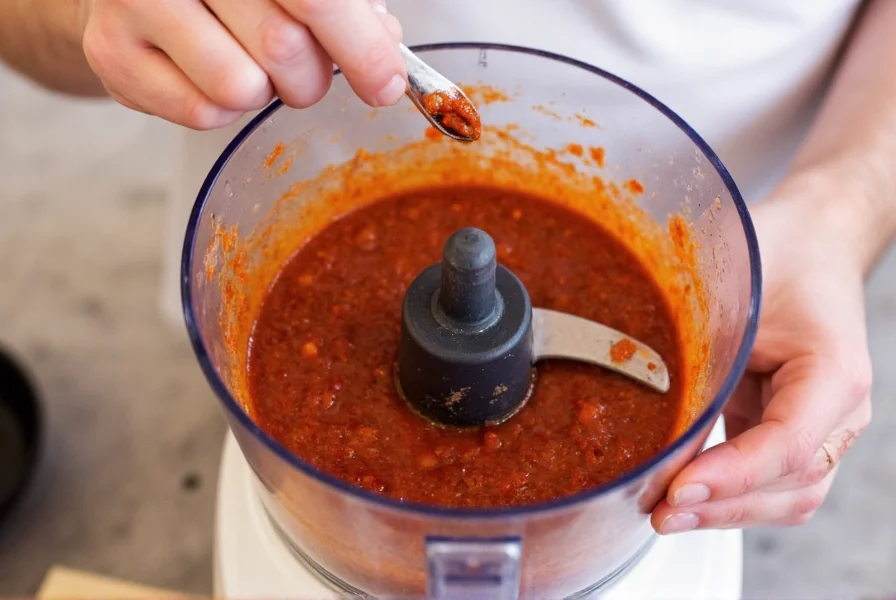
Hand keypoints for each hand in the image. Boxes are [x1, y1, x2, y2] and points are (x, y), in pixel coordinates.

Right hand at [78, 0, 405, 128]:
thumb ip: (347, 6)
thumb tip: (384, 49)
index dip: (363, 49)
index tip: (386, 84)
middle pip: (282, 47)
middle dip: (314, 77)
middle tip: (307, 71)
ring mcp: (137, 1)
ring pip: (241, 87)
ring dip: (265, 92)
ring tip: (249, 66)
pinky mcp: (113, 54)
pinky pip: (203, 113)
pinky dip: (222, 108)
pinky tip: (208, 73)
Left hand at [652, 177, 872, 532]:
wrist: (809, 244)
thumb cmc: (776, 253)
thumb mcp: (734, 288)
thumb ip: (705, 347)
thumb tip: (652, 412)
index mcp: (833, 370)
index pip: (789, 444)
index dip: (732, 474)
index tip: (678, 487)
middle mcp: (839, 409)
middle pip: (793, 485)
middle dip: (723, 507)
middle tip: (660, 512)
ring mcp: (822, 425)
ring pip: (788, 495)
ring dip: (726, 513)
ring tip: (666, 514)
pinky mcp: (793, 428)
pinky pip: (772, 481)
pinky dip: (730, 497)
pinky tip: (685, 497)